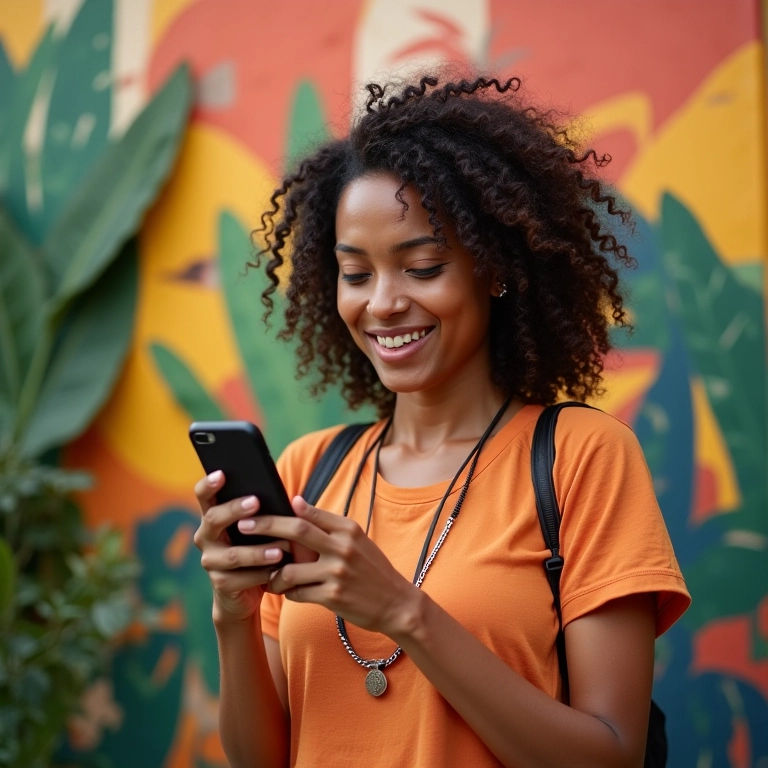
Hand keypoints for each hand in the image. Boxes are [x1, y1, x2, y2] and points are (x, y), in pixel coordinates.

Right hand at [192, 470, 291, 623]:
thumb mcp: (258, 529)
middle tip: (256, 501)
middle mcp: (205, 537)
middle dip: (235, 509)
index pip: (203, 496)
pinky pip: (241, 578)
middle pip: (214, 519)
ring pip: (232, 554)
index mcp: (213, 518)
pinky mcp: (220, 584)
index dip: (208, 484)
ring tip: (279, 550)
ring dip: (257, 552)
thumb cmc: (257, 549)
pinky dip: (262, 574)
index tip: (221, 474)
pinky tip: (279, 571)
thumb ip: (261, 513)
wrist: (246, 592)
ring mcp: (210, 561)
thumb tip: (287, 496)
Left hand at [253, 496, 417, 635]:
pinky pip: (297, 593)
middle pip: (295, 531)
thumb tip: (297, 503)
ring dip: (273, 573)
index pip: (307, 514)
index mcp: (347, 529)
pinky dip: (288, 592)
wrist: (396, 604)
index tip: (257, 507)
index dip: (280, 511)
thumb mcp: (356, 540)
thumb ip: (328, 524)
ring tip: (267, 575)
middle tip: (242, 525)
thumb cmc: (371, 569)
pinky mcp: (332, 596)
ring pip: (290, 569)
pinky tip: (286, 592)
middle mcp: (342, 547)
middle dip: (265, 526)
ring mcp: (337, 572)